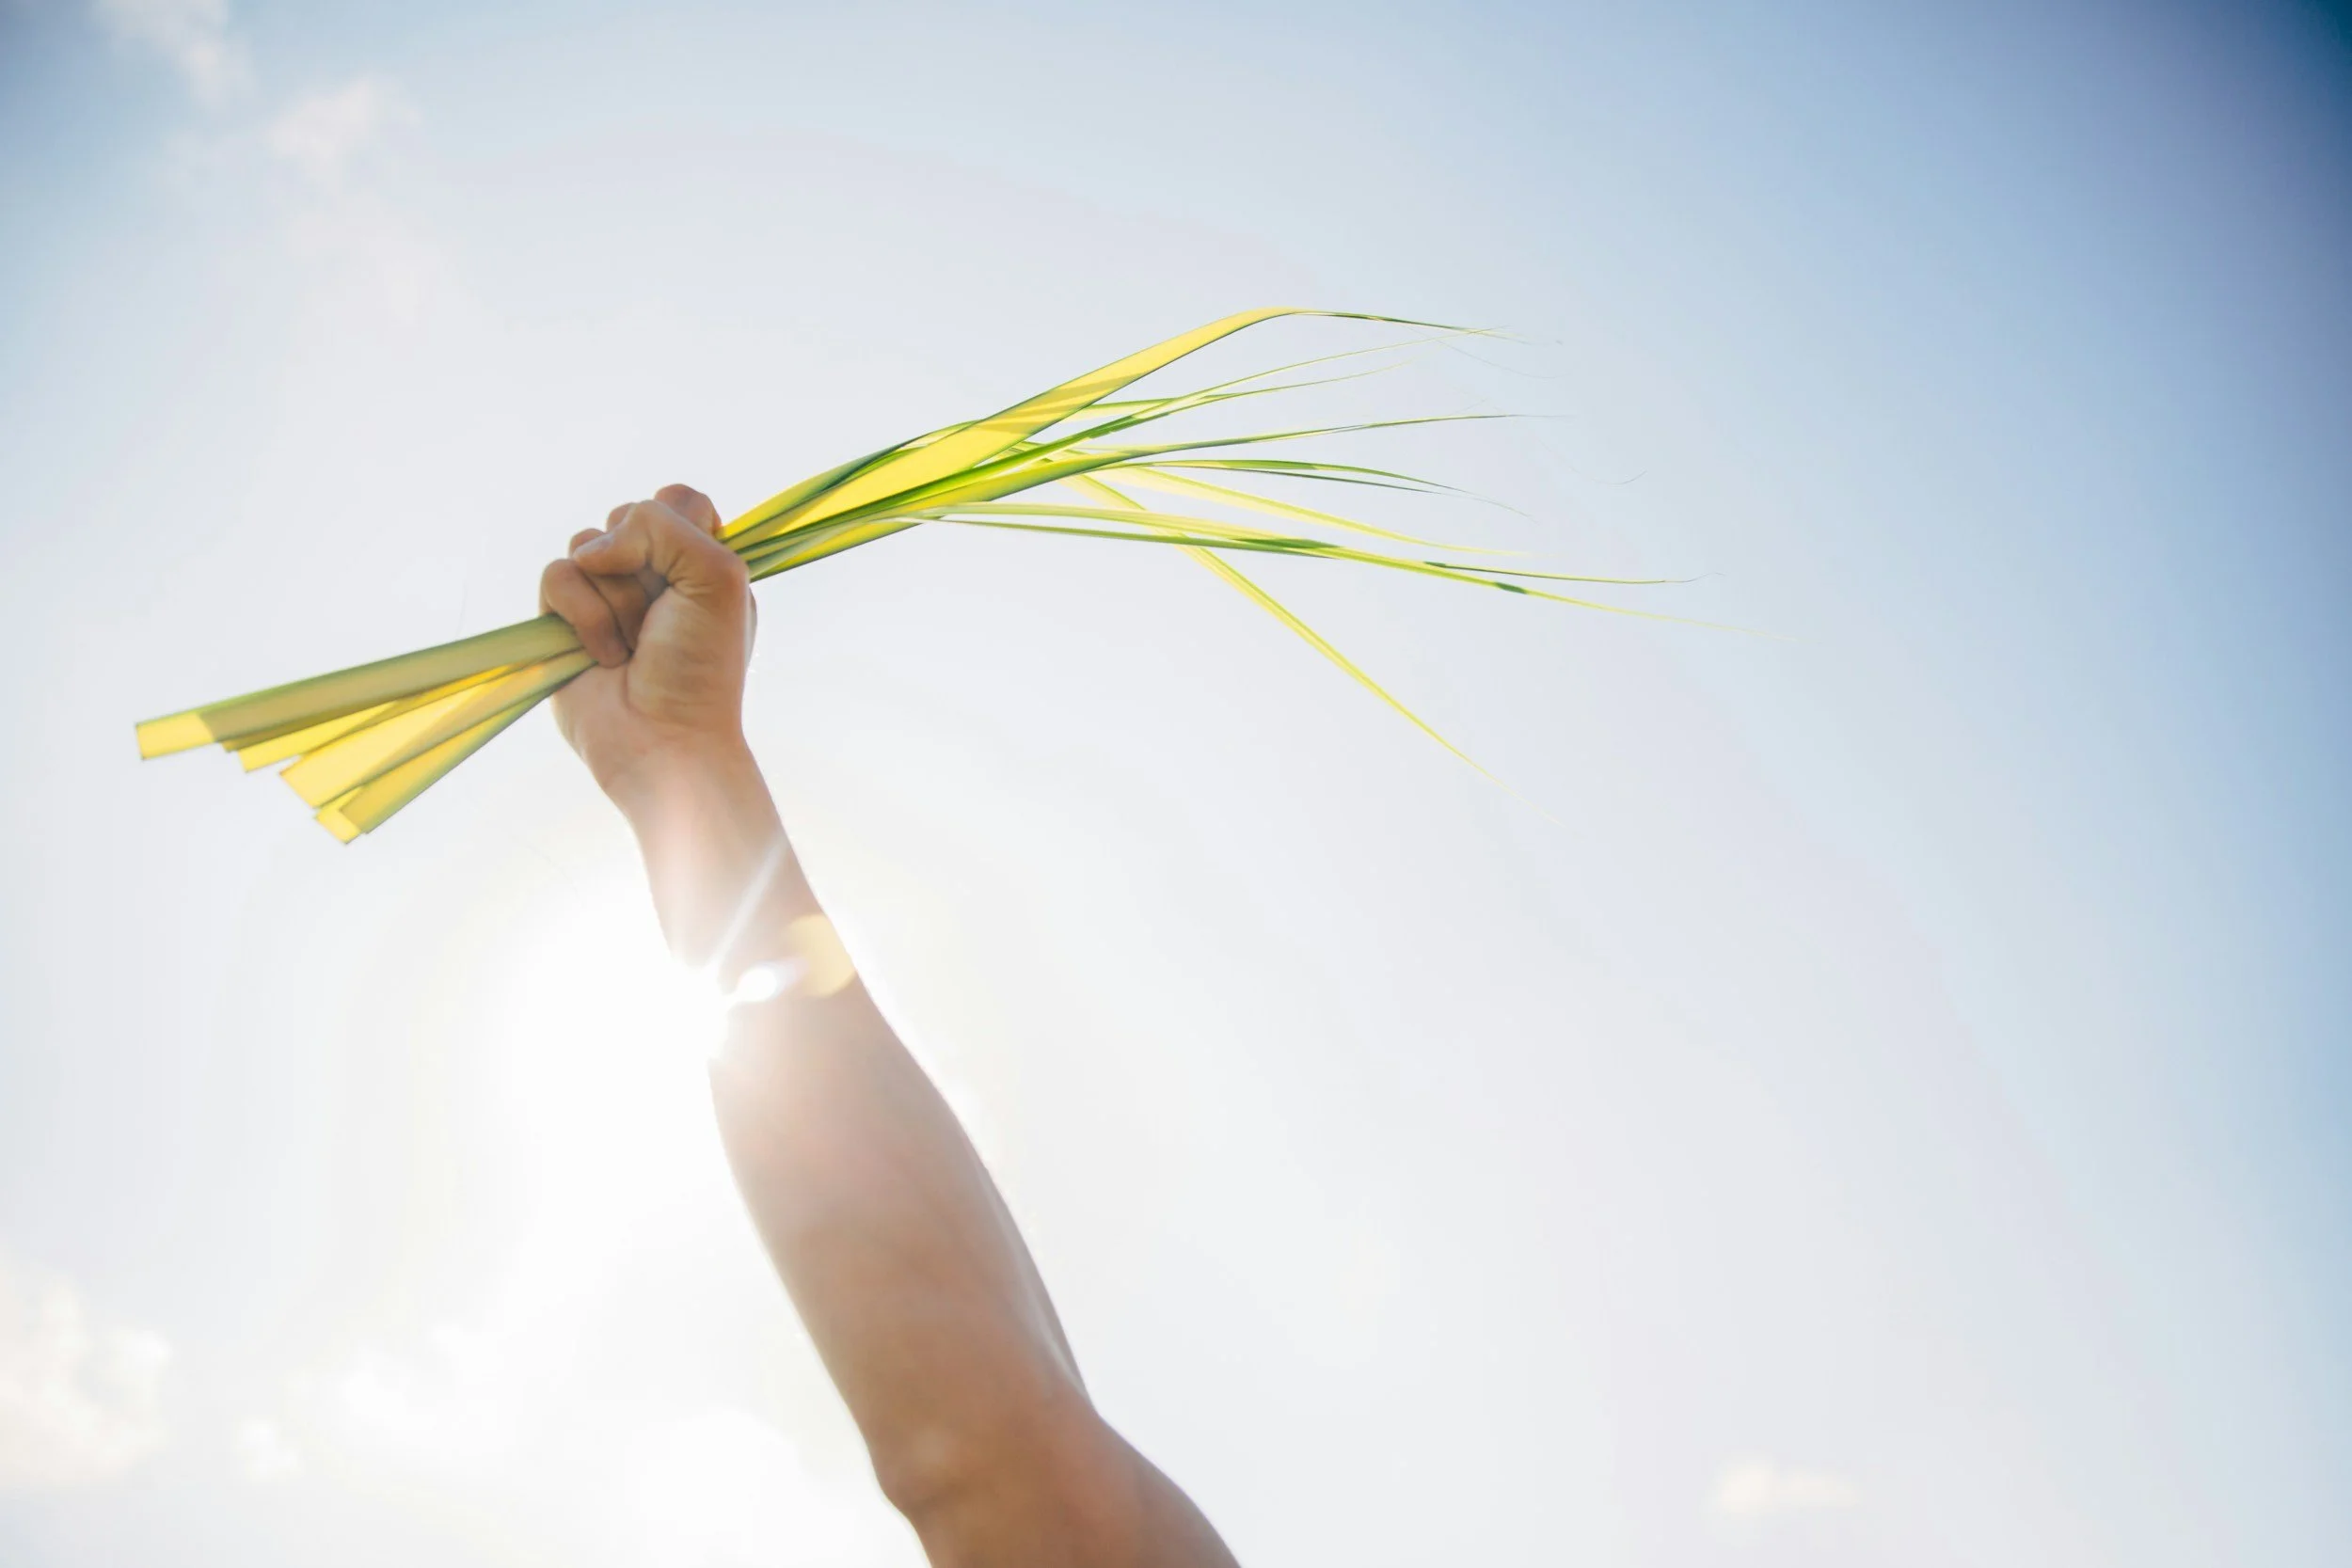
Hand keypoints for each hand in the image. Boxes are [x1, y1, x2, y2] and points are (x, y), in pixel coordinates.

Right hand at [540, 484, 755, 812]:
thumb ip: (664, 525)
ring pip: (585, 544)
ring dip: (615, 599)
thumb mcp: (718, 576)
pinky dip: (583, 617)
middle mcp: (652, 574)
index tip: (693, 572)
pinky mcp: (562, 621)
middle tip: (663, 618)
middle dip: (645, 567)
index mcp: (699, 563)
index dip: (679, 525)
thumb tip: (595, 547)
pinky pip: (556, 576)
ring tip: (634, 644)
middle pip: (625, 515)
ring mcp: (604, 596)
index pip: (677, 500)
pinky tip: (604, 657)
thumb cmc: (701, 666)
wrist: (663, 738)